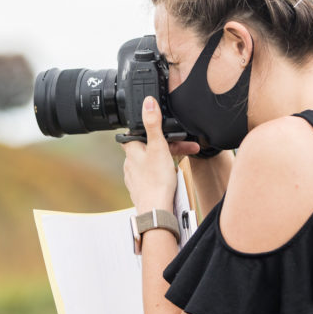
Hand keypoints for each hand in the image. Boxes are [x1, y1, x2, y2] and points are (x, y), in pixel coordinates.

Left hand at [121, 97, 197, 213]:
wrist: (156, 210)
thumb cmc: (156, 181)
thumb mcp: (158, 146)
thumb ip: (153, 123)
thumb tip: (147, 102)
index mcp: (131, 150)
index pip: (136, 132)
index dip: (149, 128)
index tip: (162, 129)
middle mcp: (129, 162)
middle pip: (148, 147)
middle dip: (167, 145)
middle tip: (183, 147)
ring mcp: (135, 177)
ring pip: (152, 161)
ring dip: (167, 159)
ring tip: (182, 162)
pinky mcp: (142, 188)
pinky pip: (153, 175)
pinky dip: (163, 172)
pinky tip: (173, 176)